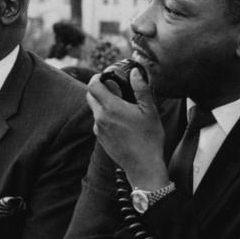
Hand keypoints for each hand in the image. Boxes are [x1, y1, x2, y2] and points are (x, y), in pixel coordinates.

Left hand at [86, 69, 168, 188]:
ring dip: (102, 103)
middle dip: (98, 88)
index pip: (93, 85)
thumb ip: (141, 89)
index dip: (96, 77)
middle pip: (90, 96)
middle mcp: (101, 118)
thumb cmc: (149, 139)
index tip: (105, 75)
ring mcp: (99, 130)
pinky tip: (121, 121)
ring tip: (121, 106)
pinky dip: (106, 117)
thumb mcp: (150, 111)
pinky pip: (99, 122)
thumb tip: (134, 72)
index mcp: (111, 108)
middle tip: (113, 87)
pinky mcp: (101, 139)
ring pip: (94, 110)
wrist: (143, 166)